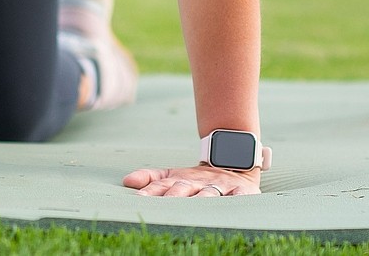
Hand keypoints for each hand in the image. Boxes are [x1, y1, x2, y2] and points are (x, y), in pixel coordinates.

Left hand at [123, 165, 260, 197]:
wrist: (234, 162)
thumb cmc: (198, 178)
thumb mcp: (175, 176)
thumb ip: (152, 178)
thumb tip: (126, 181)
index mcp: (183, 180)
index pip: (165, 185)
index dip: (154, 191)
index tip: (141, 199)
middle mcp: (200, 183)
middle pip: (185, 189)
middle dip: (174, 196)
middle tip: (164, 205)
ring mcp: (221, 187)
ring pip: (209, 194)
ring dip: (201, 199)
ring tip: (194, 206)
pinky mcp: (242, 191)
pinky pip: (241, 196)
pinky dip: (238, 199)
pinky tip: (232, 201)